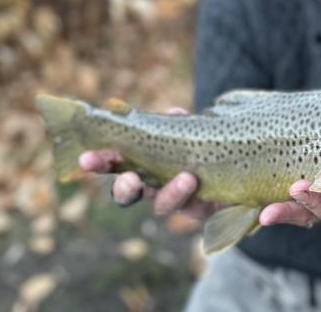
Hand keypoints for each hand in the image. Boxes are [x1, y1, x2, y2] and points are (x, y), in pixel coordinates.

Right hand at [79, 107, 221, 220]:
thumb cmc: (203, 146)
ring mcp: (175, 199)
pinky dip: (193, 195)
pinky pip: (193, 208)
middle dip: (125, 188)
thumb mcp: (190, 131)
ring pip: (162, 205)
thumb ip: (180, 125)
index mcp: (142, 162)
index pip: (115, 163)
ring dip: (170, 192)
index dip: (100, 162)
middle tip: (130, 181)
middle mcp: (154, 185)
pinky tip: (196, 181)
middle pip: (129, 193)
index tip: (87, 159)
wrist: (233, 171)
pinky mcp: (200, 209)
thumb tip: (174, 112)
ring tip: (187, 178)